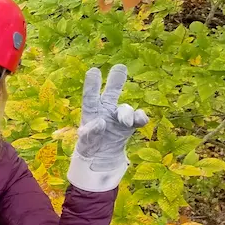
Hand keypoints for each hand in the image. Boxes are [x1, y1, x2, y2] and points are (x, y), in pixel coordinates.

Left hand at [68, 64, 149, 191]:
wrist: (101, 158)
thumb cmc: (89, 146)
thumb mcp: (84, 142)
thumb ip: (90, 132)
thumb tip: (100, 122)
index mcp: (91, 112)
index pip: (90, 97)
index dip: (92, 85)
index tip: (93, 71)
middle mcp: (105, 110)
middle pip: (111, 93)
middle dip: (115, 80)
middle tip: (120, 66)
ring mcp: (118, 117)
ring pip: (125, 108)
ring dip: (126, 113)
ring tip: (123, 122)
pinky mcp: (129, 126)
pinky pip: (138, 118)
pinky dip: (140, 118)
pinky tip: (140, 120)